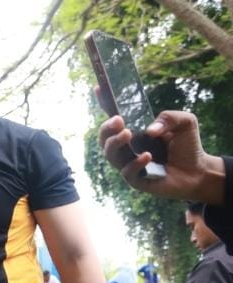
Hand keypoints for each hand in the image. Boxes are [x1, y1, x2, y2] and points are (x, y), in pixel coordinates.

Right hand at [97, 110, 224, 203]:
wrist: (198, 171)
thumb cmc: (188, 146)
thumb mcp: (185, 122)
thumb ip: (169, 117)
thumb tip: (150, 130)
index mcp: (136, 132)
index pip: (116, 118)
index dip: (105, 103)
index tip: (98, 88)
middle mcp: (128, 148)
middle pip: (105, 138)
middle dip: (107, 128)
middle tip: (118, 120)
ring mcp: (129, 163)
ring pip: (110, 154)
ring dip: (115, 143)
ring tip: (128, 134)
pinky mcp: (136, 180)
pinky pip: (127, 172)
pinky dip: (135, 163)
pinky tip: (147, 156)